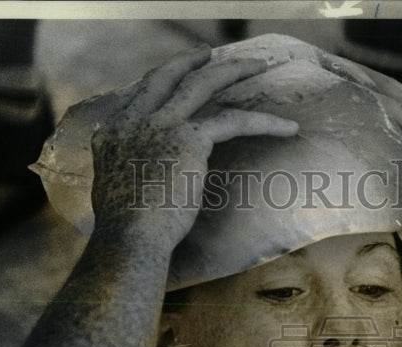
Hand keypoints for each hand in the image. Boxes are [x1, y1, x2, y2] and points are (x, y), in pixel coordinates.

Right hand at [89, 46, 298, 251]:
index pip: (139, 94)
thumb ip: (127, 174)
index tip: (178, 75)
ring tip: (258, 64)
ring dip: (233, 70)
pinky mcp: (190, 139)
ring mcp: (161, 125)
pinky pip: (234, 120)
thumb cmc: (126, 232)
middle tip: (210, 53)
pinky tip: (288, 127)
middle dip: (191, 62)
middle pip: (166, 77)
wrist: (129, 239)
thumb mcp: (115, 193)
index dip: (160, 82)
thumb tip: (140, 180)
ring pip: (202, 84)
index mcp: (112, 133)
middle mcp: (133, 121)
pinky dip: (264, 123)